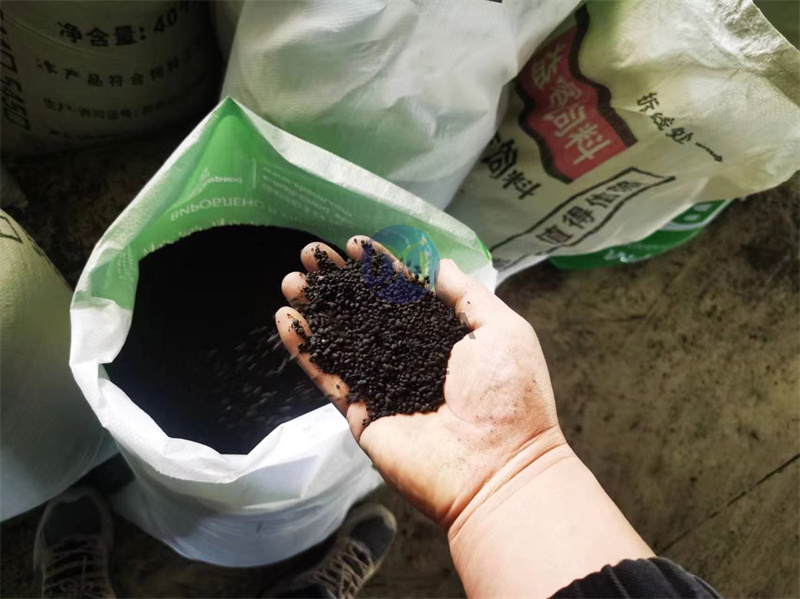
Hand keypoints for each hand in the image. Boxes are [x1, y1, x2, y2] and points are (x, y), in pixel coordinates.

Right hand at [275, 236, 566, 530]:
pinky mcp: (364, 415)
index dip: (378, 269)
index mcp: (445, 338)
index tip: (353, 244)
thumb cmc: (508, 394)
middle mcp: (411, 358)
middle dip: (338, 284)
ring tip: (289, 281)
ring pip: (342, 341)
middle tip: (310, 256)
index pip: (404, 294)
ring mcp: (385, 387)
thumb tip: (439, 265)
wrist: (498, 467)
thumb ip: (466, 295)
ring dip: (315, 310)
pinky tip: (285, 321)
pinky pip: (329, 378)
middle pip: (366, 313)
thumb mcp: (500, 329)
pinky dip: (305, 351)